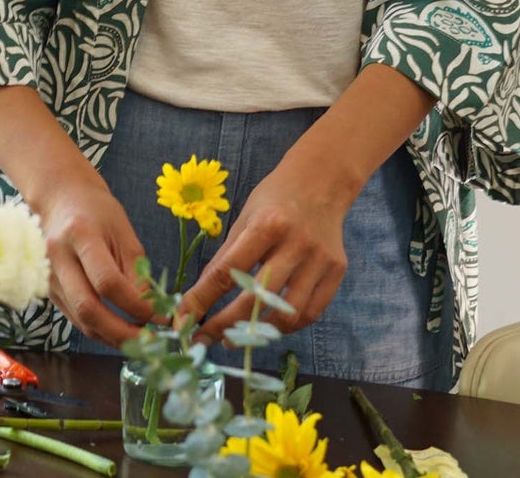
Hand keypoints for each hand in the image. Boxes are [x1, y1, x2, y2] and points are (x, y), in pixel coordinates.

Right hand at [36, 174, 156, 347]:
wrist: (59, 199)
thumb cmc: (96, 210)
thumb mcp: (123, 230)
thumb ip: (136, 270)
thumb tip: (151, 310)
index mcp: (80, 235)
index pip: (107, 281)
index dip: (135, 305)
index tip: (159, 315)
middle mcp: (58, 258)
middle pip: (88, 308)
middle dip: (122, 333)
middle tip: (151, 341)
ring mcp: (50, 276)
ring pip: (81, 321)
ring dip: (113, 338)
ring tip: (141, 340)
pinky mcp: (50, 290)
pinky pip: (76, 319)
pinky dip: (100, 330)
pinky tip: (120, 331)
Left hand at [176, 149, 354, 345]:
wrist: (322, 181)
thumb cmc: (275, 198)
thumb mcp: (244, 217)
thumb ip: (227, 255)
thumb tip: (202, 295)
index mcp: (266, 225)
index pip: (227, 271)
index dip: (202, 300)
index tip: (183, 321)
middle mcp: (295, 244)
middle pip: (256, 298)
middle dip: (226, 323)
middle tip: (206, 338)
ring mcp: (319, 260)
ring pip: (288, 312)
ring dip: (258, 332)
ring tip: (237, 337)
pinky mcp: (337, 271)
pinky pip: (312, 312)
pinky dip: (288, 324)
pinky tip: (269, 326)